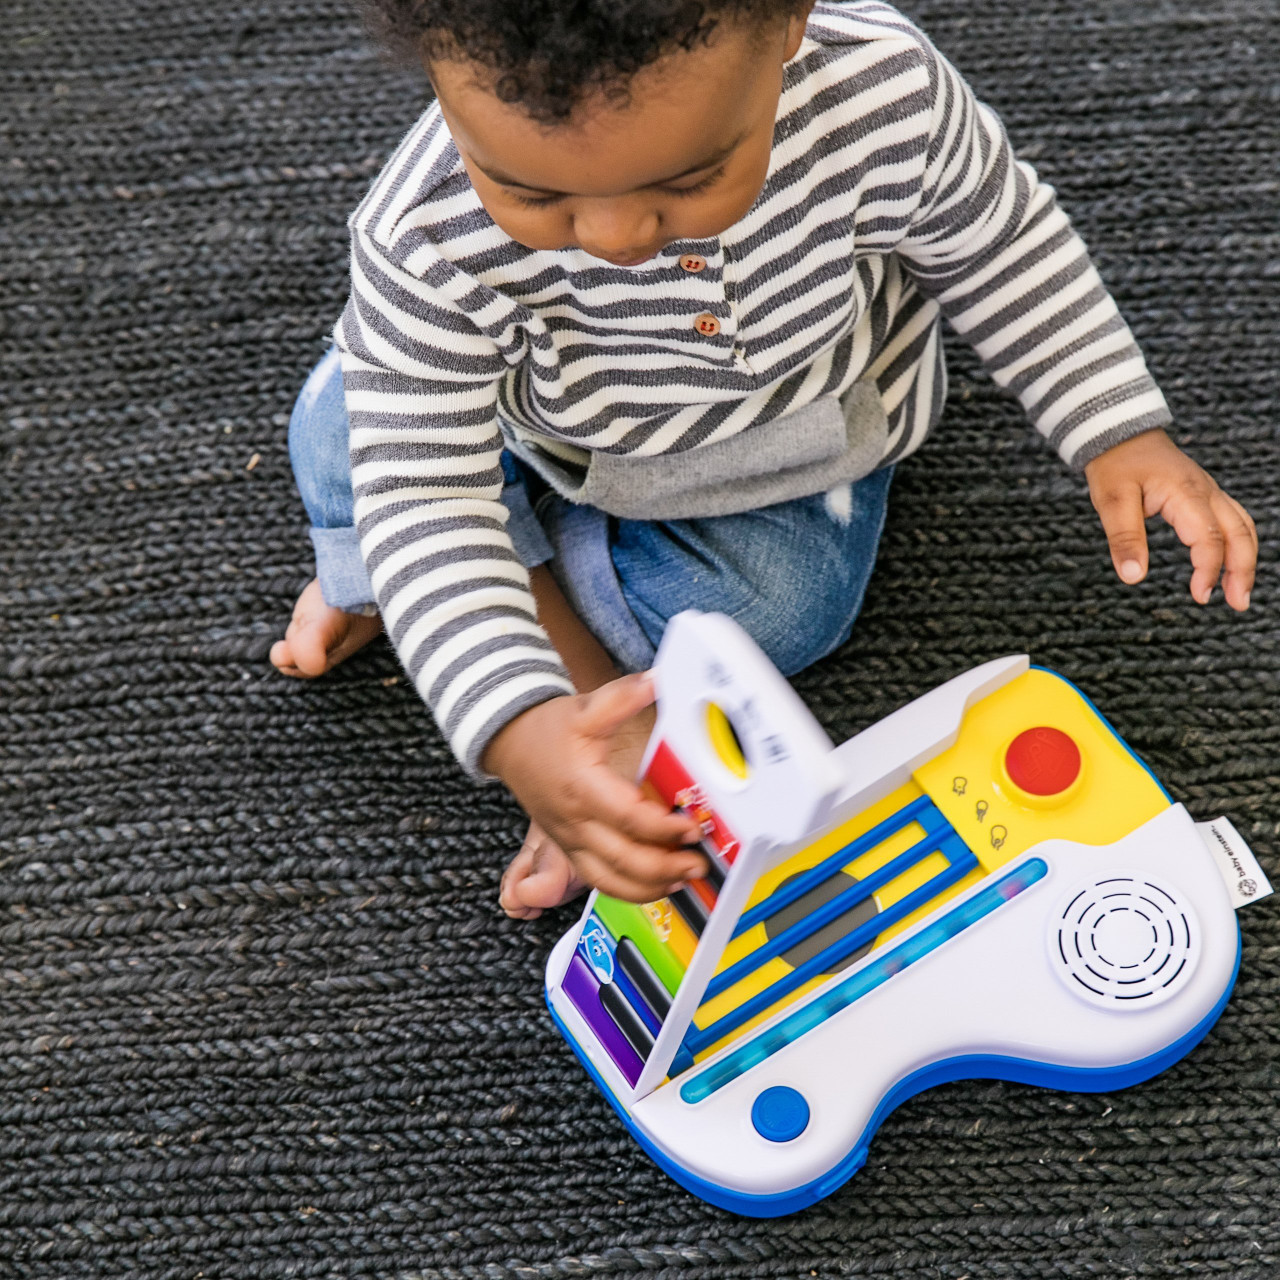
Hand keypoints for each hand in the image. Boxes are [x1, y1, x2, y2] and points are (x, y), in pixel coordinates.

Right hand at [481, 672, 705, 902]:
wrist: (508, 743)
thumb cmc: (546, 730)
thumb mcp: (586, 707)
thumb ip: (622, 696)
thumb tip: (657, 681)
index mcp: (582, 788)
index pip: (627, 818)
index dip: (663, 828)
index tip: (691, 826)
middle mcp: (575, 822)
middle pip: (621, 859)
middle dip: (664, 867)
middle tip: (698, 863)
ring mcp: (570, 840)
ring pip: (609, 880)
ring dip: (649, 887)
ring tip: (682, 880)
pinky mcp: (569, 849)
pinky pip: (598, 880)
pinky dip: (629, 890)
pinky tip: (656, 885)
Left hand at [1084, 429, 1256, 610]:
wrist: (1118, 434)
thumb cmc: (1115, 465)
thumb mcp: (1111, 501)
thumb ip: (1123, 538)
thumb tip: (1133, 577)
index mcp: (1186, 493)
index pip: (1209, 538)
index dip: (1209, 569)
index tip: (1200, 597)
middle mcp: (1206, 492)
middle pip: (1240, 533)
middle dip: (1243, 570)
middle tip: (1238, 604)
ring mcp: (1209, 492)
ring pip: (1242, 526)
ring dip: (1245, 559)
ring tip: (1238, 594)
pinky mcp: (1204, 495)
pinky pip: (1232, 520)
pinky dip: (1237, 545)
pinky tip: (1228, 566)